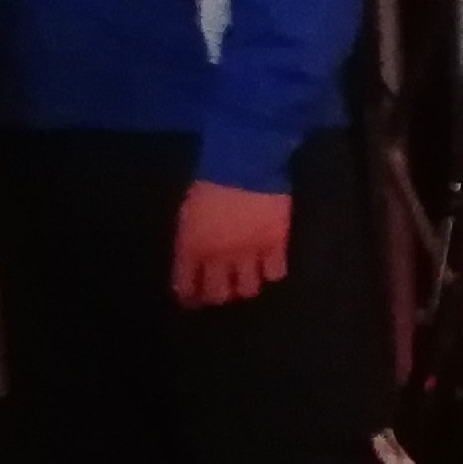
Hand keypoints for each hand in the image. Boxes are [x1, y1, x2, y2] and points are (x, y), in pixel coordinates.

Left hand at [175, 179, 291, 307]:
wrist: (244, 164)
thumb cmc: (209, 183)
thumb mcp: (188, 214)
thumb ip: (191, 240)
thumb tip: (195, 259)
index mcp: (191, 247)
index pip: (186, 285)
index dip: (189, 296)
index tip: (192, 299)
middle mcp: (219, 256)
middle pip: (219, 293)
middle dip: (218, 296)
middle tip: (221, 291)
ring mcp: (250, 252)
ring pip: (248, 289)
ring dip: (245, 287)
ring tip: (246, 280)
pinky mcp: (276, 244)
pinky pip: (275, 273)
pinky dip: (271, 272)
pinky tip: (268, 265)